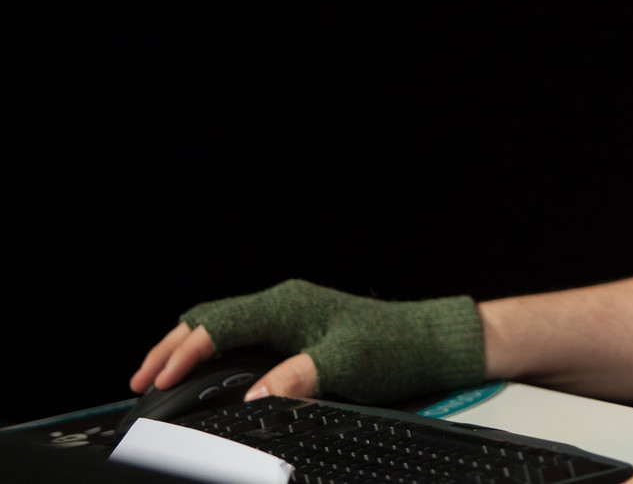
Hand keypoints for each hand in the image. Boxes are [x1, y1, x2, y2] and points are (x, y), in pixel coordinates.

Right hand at [132, 280, 483, 404]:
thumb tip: (254, 395)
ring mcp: (291, 311)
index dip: (183, 353)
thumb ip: (296, 379)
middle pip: (211, 318)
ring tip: (161, 373)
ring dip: (189, 345)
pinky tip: (208, 367)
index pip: (218, 325)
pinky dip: (213, 346)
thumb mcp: (344, 366)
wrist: (427, 341)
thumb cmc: (392, 349)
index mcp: (287, 305)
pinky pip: (241, 331)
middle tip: (141, 378)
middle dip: (172, 346)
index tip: (156, 380)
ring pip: (223, 322)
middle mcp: (284, 302)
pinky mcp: (299, 324)